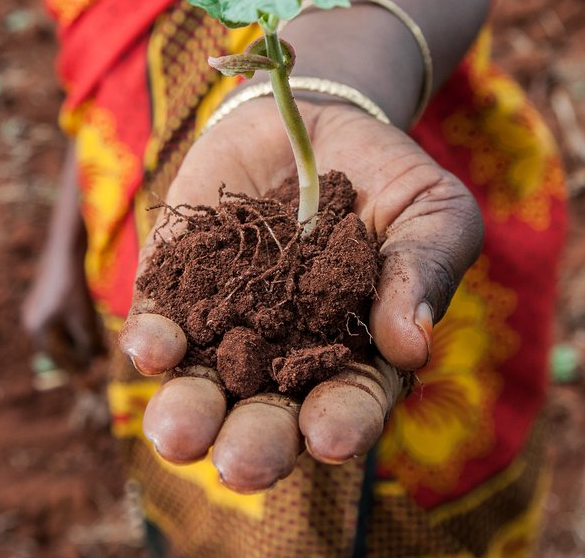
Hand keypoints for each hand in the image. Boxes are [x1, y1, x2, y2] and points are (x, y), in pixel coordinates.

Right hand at [22, 231, 98, 371]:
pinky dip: (75, 329)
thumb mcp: (83, 318)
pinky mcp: (45, 298)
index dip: (77, 371)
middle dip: (79, 357)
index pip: (59, 359)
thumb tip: (97, 363)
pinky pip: (61, 322)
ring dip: (78, 343)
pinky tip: (90, 330)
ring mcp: (37, 309)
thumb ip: (88, 342)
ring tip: (97, 350)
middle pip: (58, 348)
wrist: (65, 249)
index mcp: (36, 329)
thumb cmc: (72, 286)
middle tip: (98, 367)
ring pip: (61, 335)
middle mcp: (31, 321)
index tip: (90, 386)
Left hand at [119, 97, 482, 491]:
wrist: (316, 120)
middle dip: (253, 444)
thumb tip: (413, 345)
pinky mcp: (176, 286)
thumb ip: (425, 271)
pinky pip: (159, 322)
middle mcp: (284, 359)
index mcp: (355, 356)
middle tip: (240, 463)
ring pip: (202, 388)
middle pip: (266, 418)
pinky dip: (152, 340)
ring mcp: (227, 326)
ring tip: (177, 434)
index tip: (331, 438)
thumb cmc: (388, 178)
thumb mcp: (432, 212)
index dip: (342, 424)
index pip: (349, 404)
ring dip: (187, 413)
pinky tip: (152, 349)